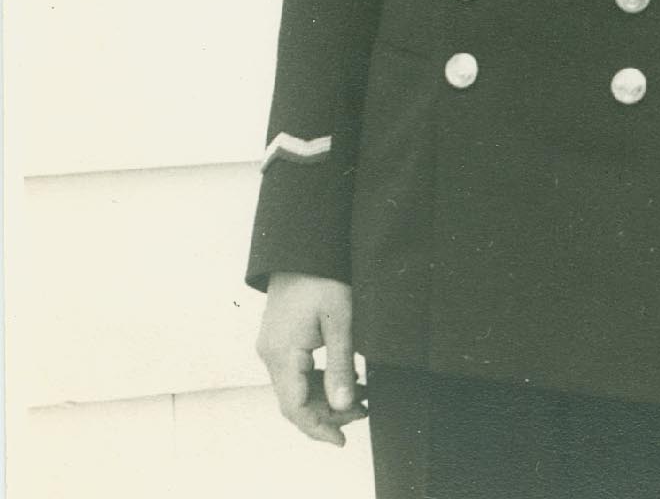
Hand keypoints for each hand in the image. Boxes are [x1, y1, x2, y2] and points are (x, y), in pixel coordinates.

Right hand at [256, 273, 365, 445]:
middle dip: (328, 414)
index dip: (318, 428)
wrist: (303, 245)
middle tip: (363, 412)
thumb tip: (344, 406)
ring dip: (324, 397)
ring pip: (295, 388)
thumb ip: (340, 365)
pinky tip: (344, 376)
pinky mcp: (278, 337)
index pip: (295, 407)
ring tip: (361, 396)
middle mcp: (270, 353)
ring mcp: (271, 345)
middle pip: (295, 401)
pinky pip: (295, 372)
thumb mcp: (340, 319)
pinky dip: (318, 381)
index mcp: (281, 353)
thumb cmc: (322, 276)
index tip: (342, 439)